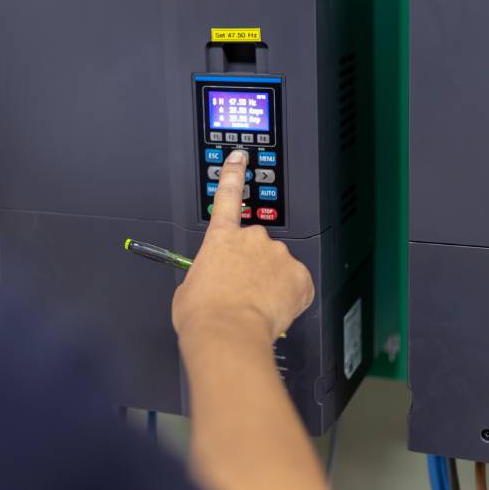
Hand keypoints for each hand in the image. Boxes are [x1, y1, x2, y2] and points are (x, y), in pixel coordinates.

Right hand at [172, 150, 314, 341]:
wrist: (227, 332)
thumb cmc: (203, 315)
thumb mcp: (189, 289)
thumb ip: (204, 275)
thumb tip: (209, 283)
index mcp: (221, 238)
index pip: (227, 196)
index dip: (234, 174)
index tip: (240, 157)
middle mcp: (252, 238)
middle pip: (257, 246)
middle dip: (254, 265)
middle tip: (243, 292)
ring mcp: (278, 255)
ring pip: (279, 266)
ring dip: (272, 281)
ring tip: (255, 306)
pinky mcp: (299, 275)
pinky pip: (298, 284)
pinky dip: (291, 296)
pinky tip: (275, 310)